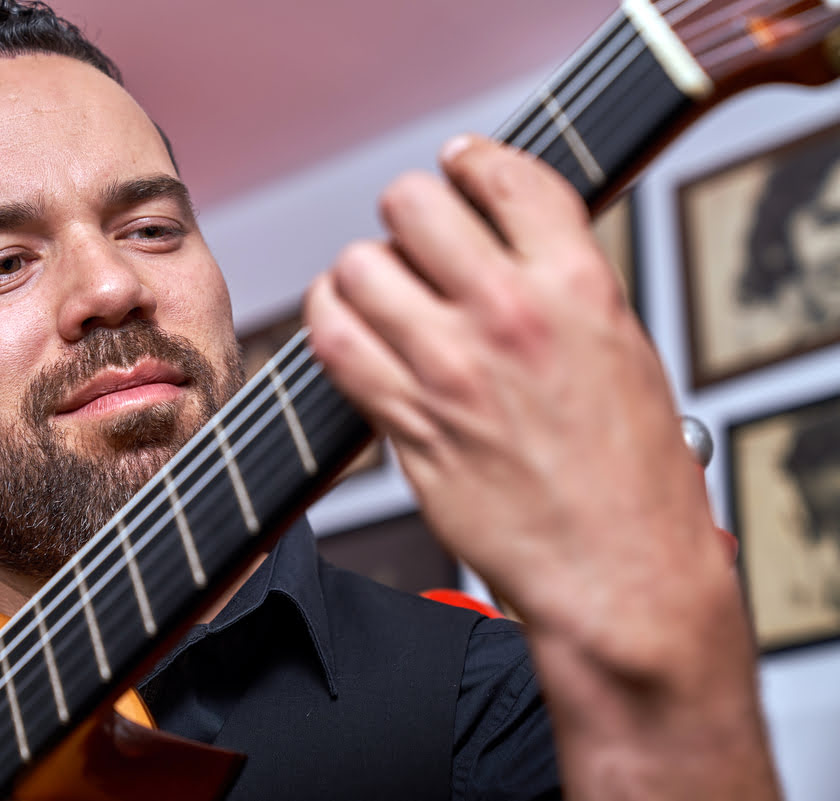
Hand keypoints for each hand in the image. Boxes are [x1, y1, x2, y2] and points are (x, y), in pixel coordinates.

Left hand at [303, 135, 778, 799]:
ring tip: (378, 295)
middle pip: (411, 206)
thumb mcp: (622, 350)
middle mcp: (509, 314)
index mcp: (579, 286)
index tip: (457, 166)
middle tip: (414, 244)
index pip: (506, 176)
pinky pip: (333, 343)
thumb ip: (559, 286)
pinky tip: (348, 330)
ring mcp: (450, 368)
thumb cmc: (631, 475)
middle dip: (406, 216)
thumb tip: (497, 243)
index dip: (471, 161)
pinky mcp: (406, 421)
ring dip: (360, 275)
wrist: (618, 573)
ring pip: (357, 269)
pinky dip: (328, 324)